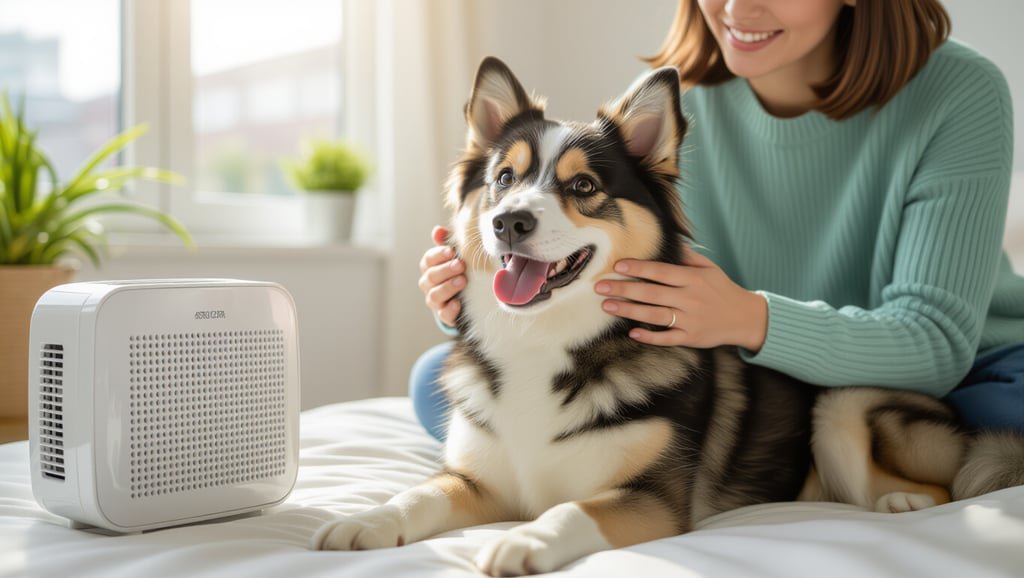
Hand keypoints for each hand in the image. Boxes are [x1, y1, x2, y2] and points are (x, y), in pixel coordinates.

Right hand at [418, 225, 464, 325]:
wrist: (465, 297)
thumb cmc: (458, 271)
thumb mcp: (455, 257)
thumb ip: (447, 243)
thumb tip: (438, 230)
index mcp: (430, 268)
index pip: (428, 260)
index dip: (438, 255)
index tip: (451, 251)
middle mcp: (429, 284)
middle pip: (431, 277)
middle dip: (445, 270)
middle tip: (461, 265)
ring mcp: (436, 301)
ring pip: (434, 295)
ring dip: (448, 288)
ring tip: (462, 281)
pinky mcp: (445, 315)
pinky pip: (443, 314)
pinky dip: (450, 309)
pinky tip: (458, 303)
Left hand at [594, 249, 767, 350]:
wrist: (746, 318)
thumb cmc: (723, 290)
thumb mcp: (710, 268)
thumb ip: (688, 256)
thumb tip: (669, 239)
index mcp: (693, 279)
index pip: (661, 272)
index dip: (639, 269)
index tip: (618, 266)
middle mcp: (690, 299)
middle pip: (651, 294)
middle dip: (623, 290)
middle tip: (600, 287)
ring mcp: (690, 320)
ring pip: (654, 315)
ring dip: (629, 311)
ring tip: (607, 306)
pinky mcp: (691, 338)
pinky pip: (667, 338)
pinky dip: (650, 336)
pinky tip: (631, 332)